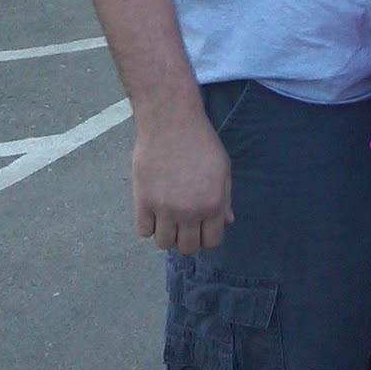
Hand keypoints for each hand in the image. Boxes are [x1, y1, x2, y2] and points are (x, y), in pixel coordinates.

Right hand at [131, 109, 233, 254]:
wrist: (171, 122)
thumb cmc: (200, 142)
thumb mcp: (222, 169)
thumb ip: (225, 199)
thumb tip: (227, 222)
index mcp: (213, 204)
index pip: (212, 242)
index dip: (207, 236)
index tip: (201, 226)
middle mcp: (190, 211)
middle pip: (187, 248)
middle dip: (186, 238)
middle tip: (183, 222)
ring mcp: (165, 208)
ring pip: (163, 244)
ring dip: (166, 234)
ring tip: (167, 217)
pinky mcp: (143, 201)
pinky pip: (143, 231)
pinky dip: (147, 224)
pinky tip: (152, 209)